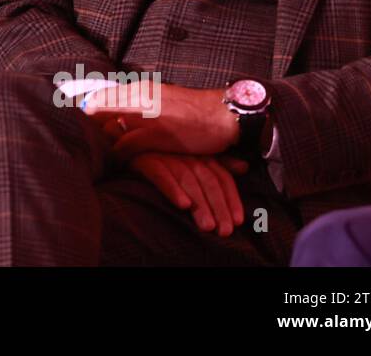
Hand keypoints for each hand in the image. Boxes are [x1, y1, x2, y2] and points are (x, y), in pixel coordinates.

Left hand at [82, 82, 239, 157]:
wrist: (223, 115)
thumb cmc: (195, 111)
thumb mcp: (163, 99)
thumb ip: (141, 103)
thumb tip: (120, 114)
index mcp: (140, 88)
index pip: (101, 95)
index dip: (86, 109)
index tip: (74, 118)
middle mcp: (139, 97)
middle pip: (98, 108)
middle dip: (86, 124)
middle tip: (76, 136)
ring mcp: (147, 115)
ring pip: (108, 126)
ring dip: (99, 140)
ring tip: (90, 151)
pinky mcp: (157, 134)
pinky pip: (126, 145)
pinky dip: (116, 154)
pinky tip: (112, 161)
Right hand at [127, 152, 249, 236]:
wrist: (126, 139)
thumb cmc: (164, 151)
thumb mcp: (193, 154)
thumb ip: (219, 162)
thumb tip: (244, 167)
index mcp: (200, 153)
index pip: (221, 176)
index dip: (231, 198)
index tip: (237, 221)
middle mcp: (186, 154)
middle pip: (208, 181)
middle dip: (218, 207)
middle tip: (224, 231)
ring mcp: (166, 155)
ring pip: (189, 181)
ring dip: (200, 204)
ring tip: (207, 226)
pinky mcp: (146, 160)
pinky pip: (162, 175)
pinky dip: (173, 189)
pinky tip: (182, 205)